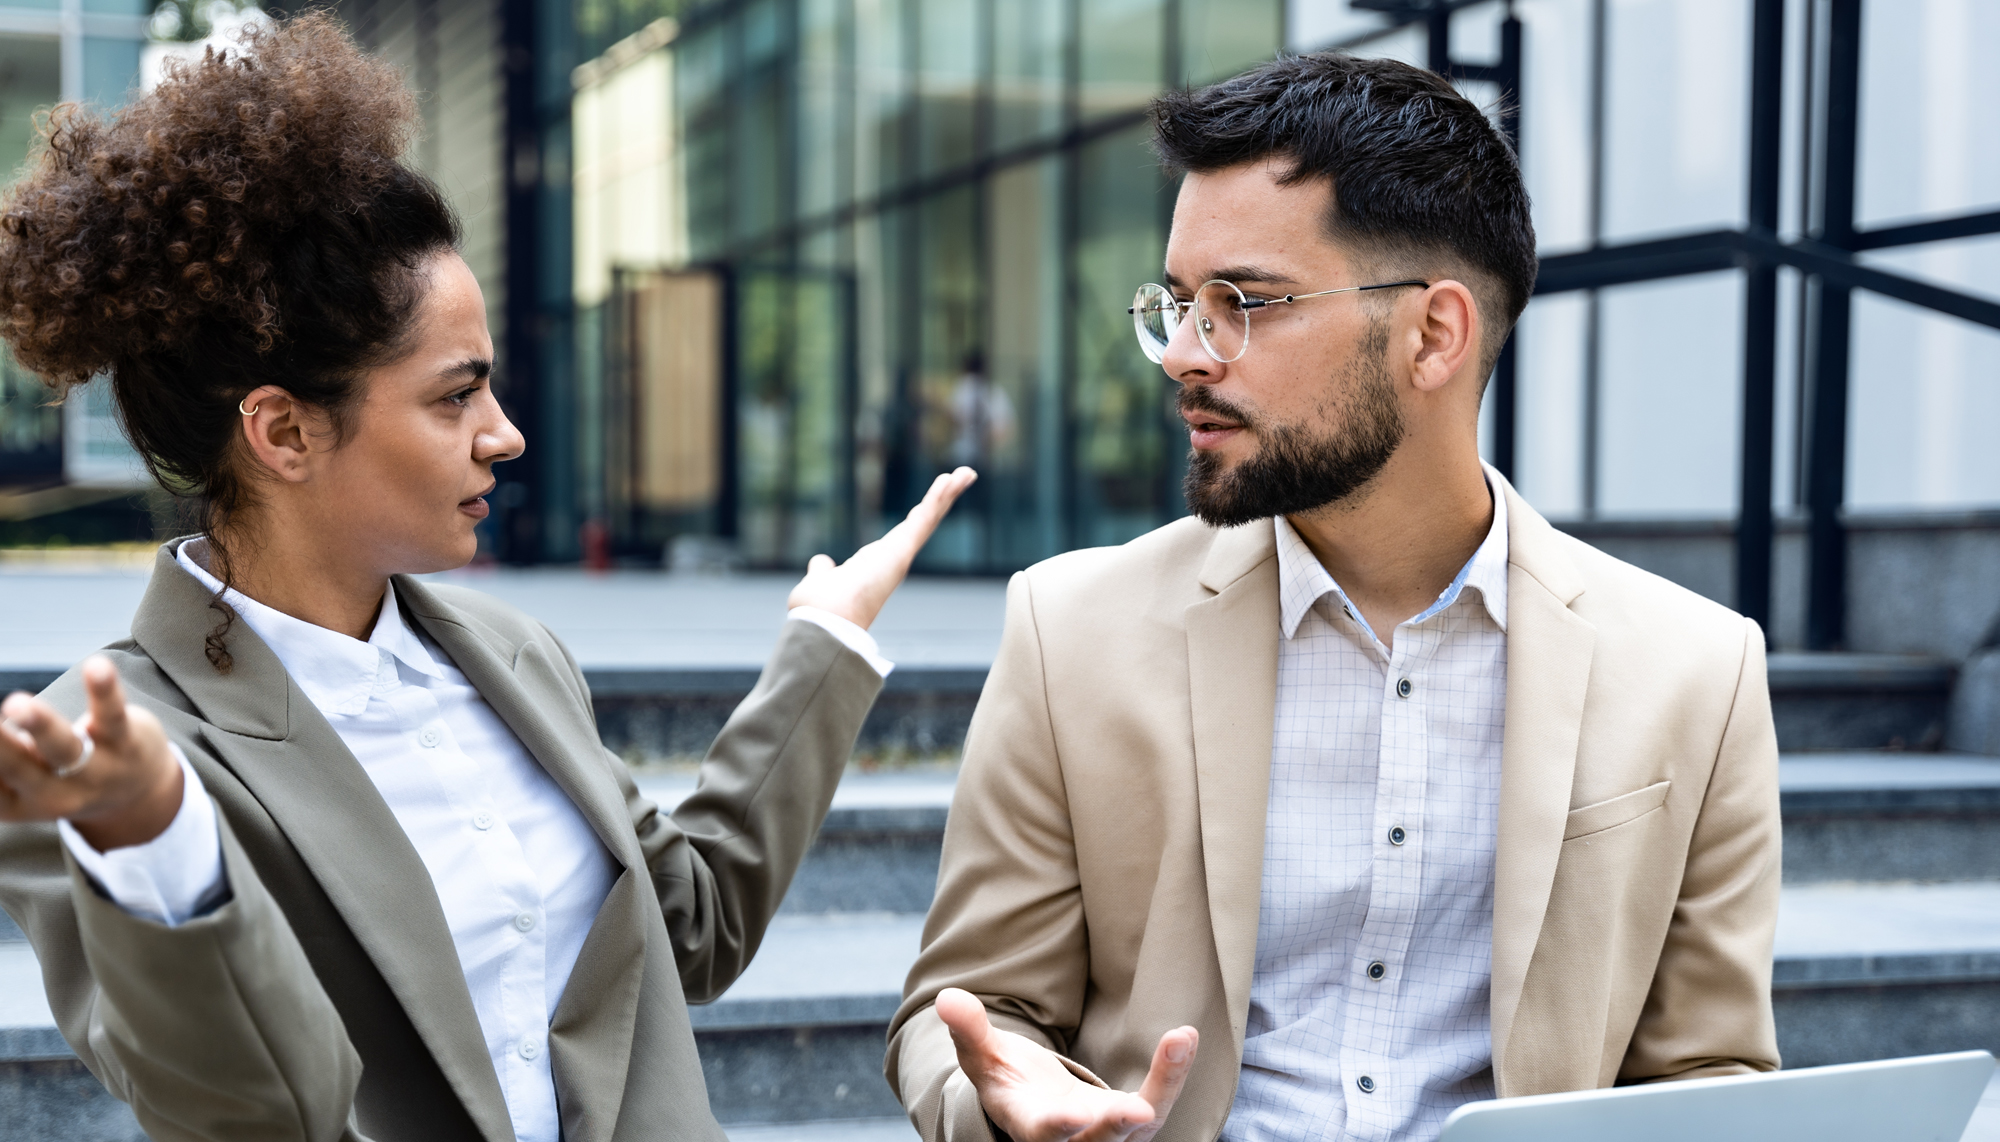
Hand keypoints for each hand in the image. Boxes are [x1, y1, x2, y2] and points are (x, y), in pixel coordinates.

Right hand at [0, 655, 182, 850]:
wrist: (139, 796)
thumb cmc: (63, 779)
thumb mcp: (26, 782)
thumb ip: (4, 761)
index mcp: (21, 803)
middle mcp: (58, 794)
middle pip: (19, 769)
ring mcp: (96, 770)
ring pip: (64, 746)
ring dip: (40, 724)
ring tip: (17, 705)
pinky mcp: (127, 741)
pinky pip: (112, 714)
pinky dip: (103, 690)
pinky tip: (96, 666)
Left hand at [787, 467, 977, 629]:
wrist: (826, 621)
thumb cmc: (822, 608)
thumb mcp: (821, 581)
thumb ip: (823, 570)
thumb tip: (820, 564)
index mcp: (878, 563)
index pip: (905, 532)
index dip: (920, 515)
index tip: (933, 500)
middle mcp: (894, 559)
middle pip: (925, 522)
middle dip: (944, 500)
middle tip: (963, 478)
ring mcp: (901, 554)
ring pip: (930, 518)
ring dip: (948, 493)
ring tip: (967, 472)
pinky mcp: (902, 550)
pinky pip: (924, 519)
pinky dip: (938, 498)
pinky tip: (952, 478)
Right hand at [937, 987, 1198, 1141]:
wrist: (1036, 1106)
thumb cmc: (1006, 1081)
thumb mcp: (982, 1056)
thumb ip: (969, 1030)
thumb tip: (947, 998)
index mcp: (1029, 1125)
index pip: (1042, 1133)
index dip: (1054, 1128)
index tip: (1068, 1118)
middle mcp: (1073, 1140)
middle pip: (1099, 1141)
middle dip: (1117, 1124)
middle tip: (1140, 1111)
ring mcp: (1107, 1134)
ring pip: (1142, 1123)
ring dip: (1164, 1085)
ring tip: (1180, 1038)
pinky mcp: (1133, 1121)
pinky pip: (1158, 1099)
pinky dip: (1171, 1071)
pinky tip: (1184, 1035)